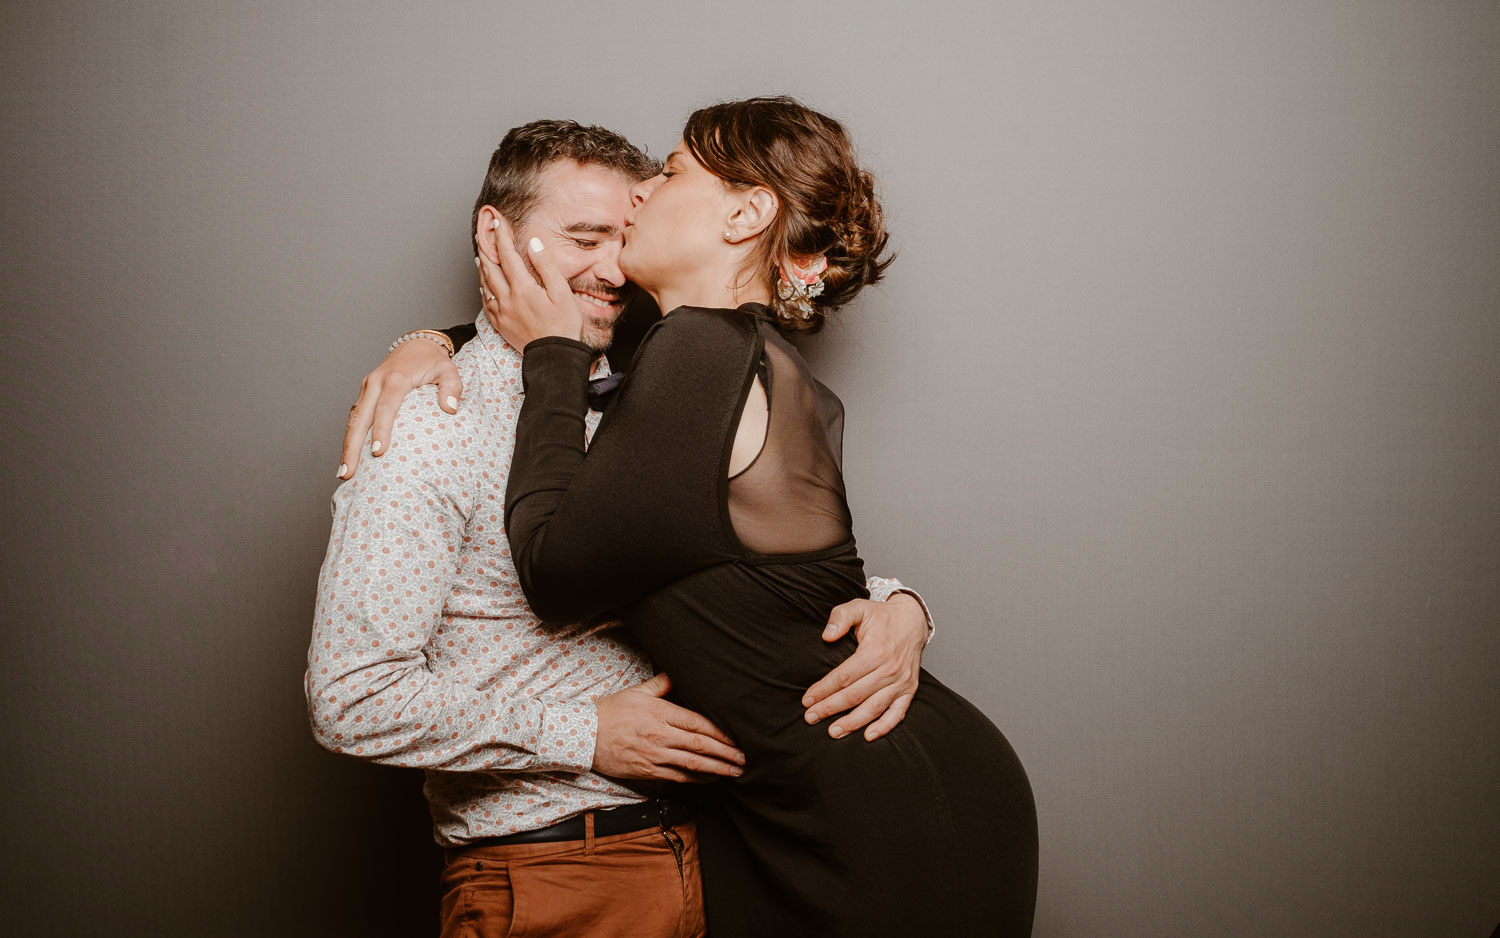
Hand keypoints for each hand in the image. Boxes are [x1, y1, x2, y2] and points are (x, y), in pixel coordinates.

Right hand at [338, 337, 462, 478]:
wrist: (416, 345)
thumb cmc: (433, 362)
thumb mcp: (448, 370)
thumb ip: (452, 387)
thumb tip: (451, 408)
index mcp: (395, 377)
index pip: (386, 406)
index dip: (381, 429)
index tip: (378, 452)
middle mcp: (375, 382)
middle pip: (360, 417)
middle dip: (352, 446)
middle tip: (348, 472)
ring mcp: (367, 387)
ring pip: (353, 419)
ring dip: (347, 445)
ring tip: (344, 472)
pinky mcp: (365, 393)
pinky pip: (355, 417)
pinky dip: (350, 437)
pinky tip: (350, 457)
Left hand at [477, 213, 580, 348]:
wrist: (553, 357)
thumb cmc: (563, 326)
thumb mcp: (561, 292)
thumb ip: (545, 265)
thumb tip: (533, 243)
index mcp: (522, 288)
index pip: (507, 255)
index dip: (501, 236)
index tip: (497, 222)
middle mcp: (507, 298)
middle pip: (490, 266)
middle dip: (486, 247)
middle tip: (483, 233)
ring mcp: (501, 312)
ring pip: (485, 283)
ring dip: (482, 265)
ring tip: (481, 254)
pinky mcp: (500, 324)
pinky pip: (485, 301)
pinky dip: (483, 287)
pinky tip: (484, 284)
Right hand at [592, 673, 745, 782]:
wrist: (583, 736)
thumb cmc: (610, 712)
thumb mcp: (636, 692)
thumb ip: (661, 684)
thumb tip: (677, 673)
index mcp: (660, 713)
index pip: (698, 723)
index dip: (721, 733)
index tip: (737, 738)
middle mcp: (660, 736)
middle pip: (700, 746)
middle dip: (726, 753)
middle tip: (745, 758)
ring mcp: (654, 756)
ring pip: (692, 765)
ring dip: (717, 769)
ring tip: (735, 772)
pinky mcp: (647, 772)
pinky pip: (677, 778)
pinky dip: (697, 780)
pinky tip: (710, 779)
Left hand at [802, 593, 927, 740]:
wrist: (912, 621)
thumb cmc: (881, 617)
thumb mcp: (859, 608)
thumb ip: (841, 617)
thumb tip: (826, 636)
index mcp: (875, 651)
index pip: (844, 676)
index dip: (823, 689)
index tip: (807, 699)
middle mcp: (889, 669)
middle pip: (855, 695)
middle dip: (830, 708)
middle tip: (810, 718)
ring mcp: (901, 682)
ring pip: (874, 707)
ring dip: (853, 722)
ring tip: (833, 732)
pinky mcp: (909, 690)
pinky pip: (898, 713)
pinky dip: (885, 727)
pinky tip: (868, 736)